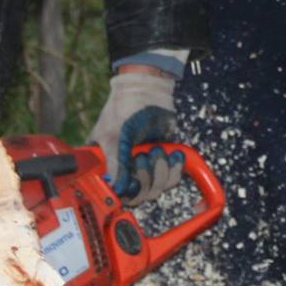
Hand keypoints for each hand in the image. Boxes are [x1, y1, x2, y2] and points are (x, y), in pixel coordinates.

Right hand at [88, 68, 184, 205]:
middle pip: (141, 194)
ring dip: (161, 169)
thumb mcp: (115, 136)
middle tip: (144, 157)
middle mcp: (128, 169)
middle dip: (147, 177)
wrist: (148, 90)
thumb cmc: (123, 109)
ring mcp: (146, 166)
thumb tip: (118, 187)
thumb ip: (116, 163)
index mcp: (109, 165)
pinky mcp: (163, 160)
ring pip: (158, 187)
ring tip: (157, 149)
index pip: (118, 194)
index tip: (133, 184)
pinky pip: (172, 177)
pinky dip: (175, 168)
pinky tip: (173, 154)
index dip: (127, 193)